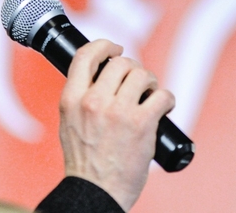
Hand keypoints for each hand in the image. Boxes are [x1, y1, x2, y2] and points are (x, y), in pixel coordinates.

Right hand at [58, 39, 175, 211]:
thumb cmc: (84, 161)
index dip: (104, 45)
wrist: (96, 191)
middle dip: (132, 67)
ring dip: (150, 81)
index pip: (85, 55)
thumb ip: (81, 98)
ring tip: (150, 93)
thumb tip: (100, 77)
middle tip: (137, 81)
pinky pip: (163, 95)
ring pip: (142, 74)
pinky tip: (164, 107)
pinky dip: (167, 98)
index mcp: (71, 99)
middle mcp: (93, 101)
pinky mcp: (141, 124)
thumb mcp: (69, 122)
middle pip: (119, 62)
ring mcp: (118, 112)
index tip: (115, 48)